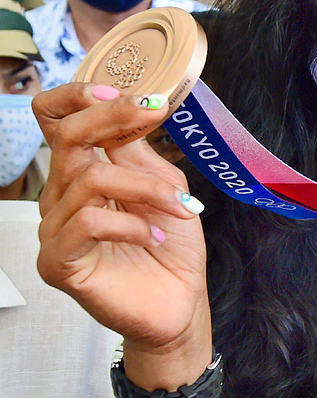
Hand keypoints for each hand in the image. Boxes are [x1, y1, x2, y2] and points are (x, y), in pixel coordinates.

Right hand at [35, 84, 210, 361]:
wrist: (180, 303)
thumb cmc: (172, 246)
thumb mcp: (164, 186)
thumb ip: (138, 152)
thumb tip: (130, 105)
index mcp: (81, 174)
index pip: (56, 121)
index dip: (81, 97)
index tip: (131, 94)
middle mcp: (60, 198)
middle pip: (66, 138)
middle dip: (112, 117)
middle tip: (153, 112)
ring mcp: (55, 231)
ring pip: (89, 179)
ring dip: (147, 188)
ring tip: (181, 207)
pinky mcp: (59, 262)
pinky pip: (87, 221)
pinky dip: (131, 224)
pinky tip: (155, 237)